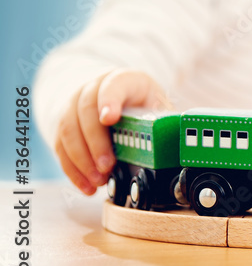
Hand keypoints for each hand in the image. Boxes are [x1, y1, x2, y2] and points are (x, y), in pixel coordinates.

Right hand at [54, 69, 170, 194]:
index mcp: (124, 80)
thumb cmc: (143, 104)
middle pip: (86, 110)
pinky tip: (86, 186)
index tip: (109, 118)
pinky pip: (60, 146)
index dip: (110, 100)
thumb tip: (176, 138)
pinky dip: (72, 169)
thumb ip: (164, 120)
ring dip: (81, 159)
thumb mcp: (158, 107)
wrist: (118, 98)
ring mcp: (73, 104)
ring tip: (98, 180)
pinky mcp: (63, 125)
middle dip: (95, 141)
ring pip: (68, 128)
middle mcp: (93, 87)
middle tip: (107, 165)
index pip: (114, 84)